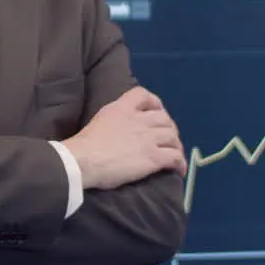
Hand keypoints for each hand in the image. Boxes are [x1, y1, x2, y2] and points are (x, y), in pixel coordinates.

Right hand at [62, 86, 184, 189]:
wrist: (84, 160)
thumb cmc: (85, 144)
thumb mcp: (100, 119)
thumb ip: (114, 118)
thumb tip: (118, 128)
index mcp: (122, 108)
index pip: (143, 95)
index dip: (154, 102)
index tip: (156, 111)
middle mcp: (139, 120)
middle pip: (164, 118)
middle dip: (169, 128)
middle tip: (168, 139)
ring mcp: (148, 138)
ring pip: (173, 137)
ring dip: (176, 146)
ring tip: (175, 155)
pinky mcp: (154, 157)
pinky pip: (175, 157)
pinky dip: (180, 163)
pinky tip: (179, 170)